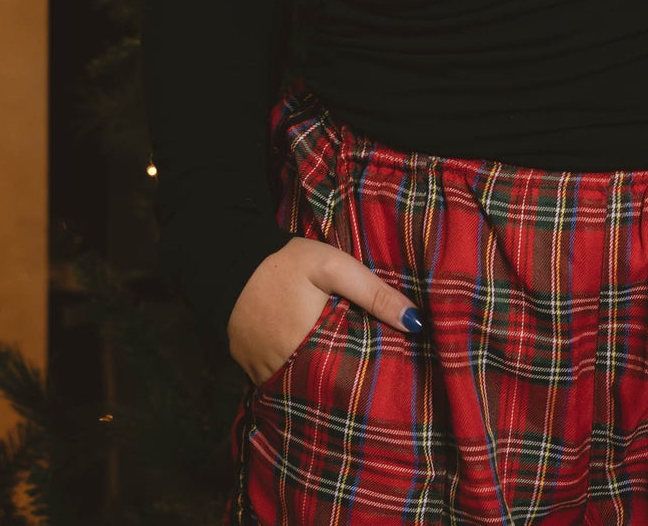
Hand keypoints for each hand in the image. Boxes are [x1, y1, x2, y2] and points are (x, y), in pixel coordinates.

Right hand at [227, 235, 421, 386]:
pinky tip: (305, 367)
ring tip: (337, 377)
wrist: (231, 259)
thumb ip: (375, 295)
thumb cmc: (287, 263)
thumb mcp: (336, 269)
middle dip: (339, 384)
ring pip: (296, 387)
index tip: (381, 378)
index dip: (363, 379)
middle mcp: (282, 368)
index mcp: (309, 346)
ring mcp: (261, 372)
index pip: (345, 377)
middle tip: (362, 378)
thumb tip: (416, 323)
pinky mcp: (246, 368)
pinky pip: (274, 382)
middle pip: (320, 386)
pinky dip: (290, 377)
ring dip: (313, 383)